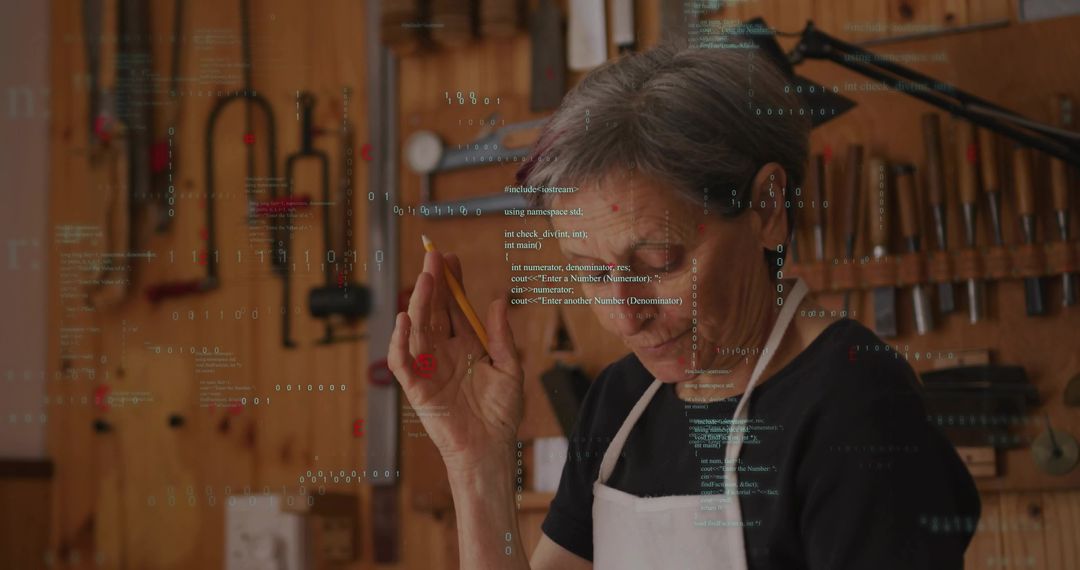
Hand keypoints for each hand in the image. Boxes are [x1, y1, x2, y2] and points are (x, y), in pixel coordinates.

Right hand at [388, 251, 523, 472]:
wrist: (490, 449)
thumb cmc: (501, 414)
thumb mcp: (509, 369)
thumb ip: (501, 336)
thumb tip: (497, 300)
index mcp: (467, 346)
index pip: (454, 307)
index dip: (452, 283)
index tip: (450, 258)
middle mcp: (445, 353)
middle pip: (434, 311)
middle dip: (433, 283)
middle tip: (433, 257)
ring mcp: (429, 368)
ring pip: (418, 329)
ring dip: (419, 303)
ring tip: (426, 280)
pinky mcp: (417, 388)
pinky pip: (403, 362)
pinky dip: (399, 342)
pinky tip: (403, 320)